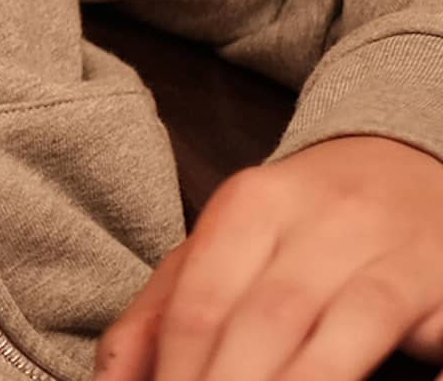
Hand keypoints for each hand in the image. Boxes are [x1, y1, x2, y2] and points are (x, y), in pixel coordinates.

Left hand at [91, 134, 442, 380]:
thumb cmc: (303, 224)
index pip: (201, 304)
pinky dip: (418, 373)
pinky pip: (432, 337)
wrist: (405, 160)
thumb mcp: (227, 244)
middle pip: (265, 319)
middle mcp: (321, 219)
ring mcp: (393, 250)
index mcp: (250, 206)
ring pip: (344, 330)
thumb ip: (163, 311)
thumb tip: (109, 379)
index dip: (178, 374)